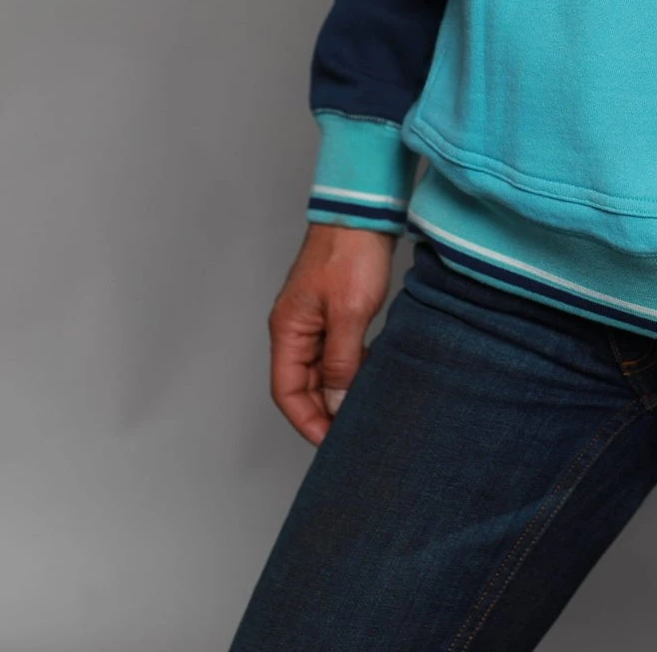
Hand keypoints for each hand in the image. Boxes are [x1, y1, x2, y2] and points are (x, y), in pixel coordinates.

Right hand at [268, 224, 394, 444]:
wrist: (364, 213)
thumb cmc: (350, 254)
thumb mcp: (350, 314)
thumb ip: (343, 361)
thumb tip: (337, 404)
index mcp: (288, 330)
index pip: (286, 392)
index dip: (306, 421)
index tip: (330, 443)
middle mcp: (296, 329)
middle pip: (302, 386)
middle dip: (323, 413)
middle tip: (353, 434)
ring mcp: (315, 321)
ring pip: (321, 372)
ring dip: (338, 394)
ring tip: (363, 414)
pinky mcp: (335, 313)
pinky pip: (337, 355)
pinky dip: (350, 372)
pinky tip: (370, 381)